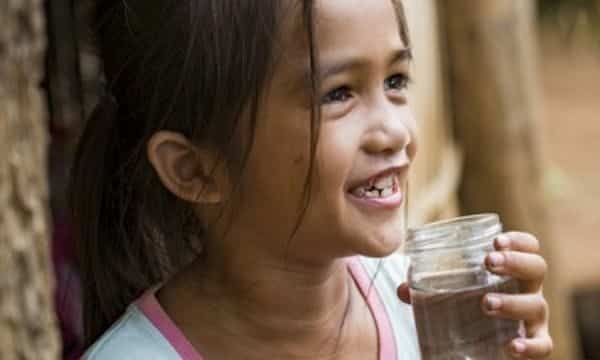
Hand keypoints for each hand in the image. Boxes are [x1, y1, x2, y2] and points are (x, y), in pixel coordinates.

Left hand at [397, 231, 552, 358]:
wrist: (484, 346)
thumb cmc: (471, 308)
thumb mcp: (451, 293)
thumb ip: (427, 288)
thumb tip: (403, 289)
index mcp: (512, 272)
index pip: (527, 247)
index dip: (517, 241)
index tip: (496, 240)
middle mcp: (528, 290)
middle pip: (536, 268)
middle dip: (515, 262)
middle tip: (489, 262)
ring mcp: (534, 317)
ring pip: (537, 305)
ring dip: (513, 302)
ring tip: (486, 303)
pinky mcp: (534, 342)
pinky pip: (543, 345)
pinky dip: (531, 346)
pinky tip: (512, 346)